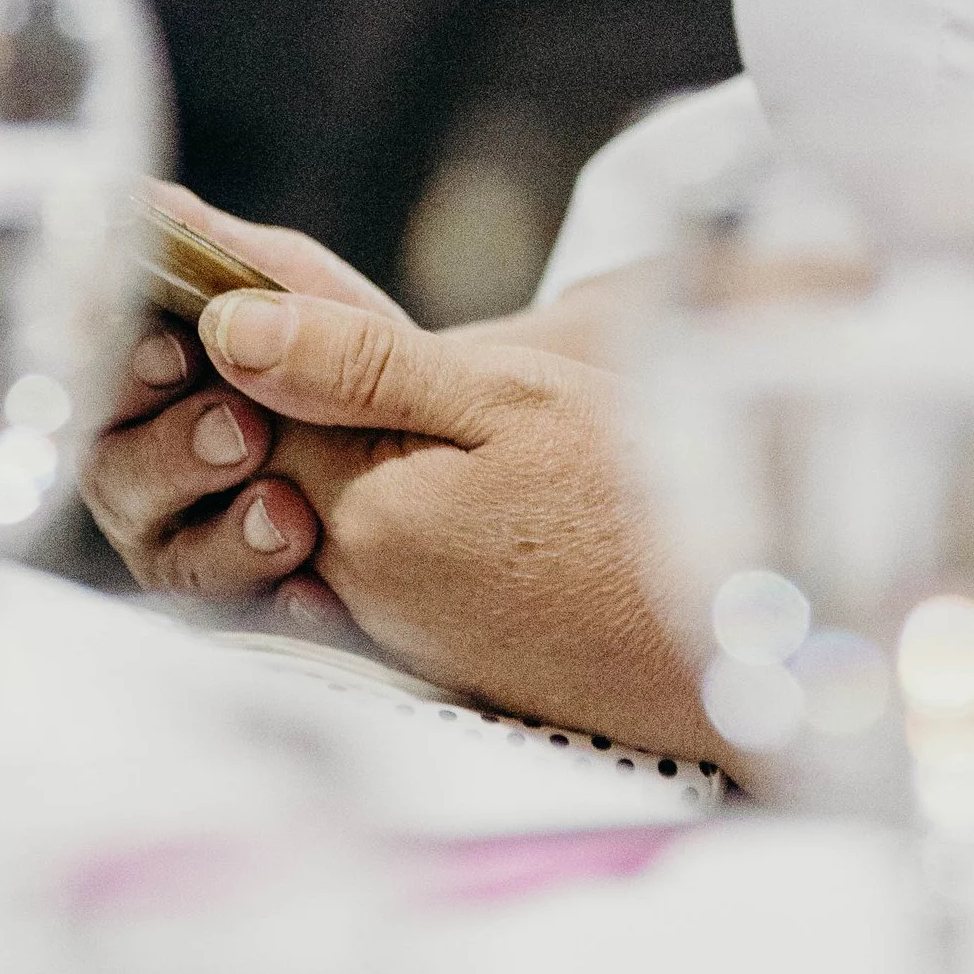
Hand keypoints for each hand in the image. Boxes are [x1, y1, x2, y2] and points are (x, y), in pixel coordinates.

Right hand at [81, 189, 404, 614]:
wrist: (433, 414)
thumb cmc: (336, 336)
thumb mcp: (289, 282)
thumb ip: (217, 253)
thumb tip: (137, 201)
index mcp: (144, 388)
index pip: (100, 384)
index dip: (127, 371)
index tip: (178, 352)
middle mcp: (150, 474)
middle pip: (121, 479)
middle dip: (174, 455)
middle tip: (240, 433)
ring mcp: (199, 543)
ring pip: (177, 560)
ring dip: (229, 539)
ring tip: (290, 516)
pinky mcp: (264, 602)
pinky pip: (262, 622)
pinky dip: (292, 610)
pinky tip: (322, 594)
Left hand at [197, 286, 709, 756]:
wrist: (744, 642)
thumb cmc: (642, 500)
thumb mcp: (509, 396)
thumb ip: (361, 365)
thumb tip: (229, 326)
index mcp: (363, 512)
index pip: (263, 408)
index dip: (291, 345)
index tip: (347, 314)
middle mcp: (360, 589)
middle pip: (302, 471)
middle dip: (338, 412)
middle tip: (446, 382)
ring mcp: (406, 634)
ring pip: (354, 517)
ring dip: (396, 467)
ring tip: (501, 443)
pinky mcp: (452, 659)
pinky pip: (402, 570)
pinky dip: (433, 523)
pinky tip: (513, 502)